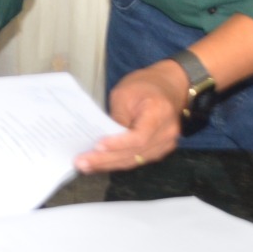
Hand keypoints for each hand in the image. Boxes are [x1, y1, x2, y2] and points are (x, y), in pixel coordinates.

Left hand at [73, 60, 187, 173]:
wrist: (170, 86)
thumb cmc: (145, 85)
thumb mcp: (125, 93)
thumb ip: (117, 116)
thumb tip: (102, 139)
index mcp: (159, 113)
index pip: (139, 137)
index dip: (118, 144)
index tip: (98, 146)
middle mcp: (167, 132)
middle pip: (135, 153)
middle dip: (106, 160)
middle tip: (82, 162)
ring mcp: (166, 143)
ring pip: (135, 160)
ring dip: (110, 165)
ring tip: (87, 166)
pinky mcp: (160, 149)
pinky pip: (138, 159)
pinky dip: (119, 162)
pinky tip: (101, 163)